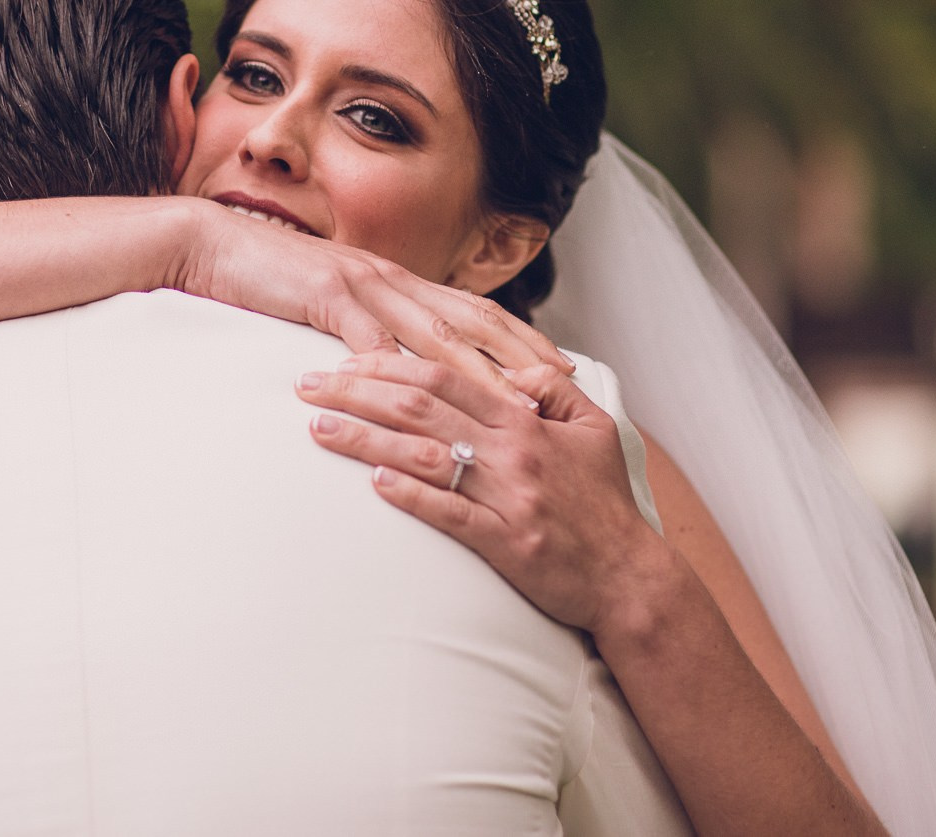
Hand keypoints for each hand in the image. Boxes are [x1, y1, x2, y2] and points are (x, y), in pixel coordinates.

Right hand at [171, 198, 573, 377]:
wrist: (207, 243)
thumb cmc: (265, 279)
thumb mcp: (327, 303)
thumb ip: (364, 326)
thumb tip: (394, 364)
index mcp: (395, 281)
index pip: (472, 311)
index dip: (520, 339)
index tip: (559, 370)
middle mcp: (389, 278)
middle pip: (470, 319)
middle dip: (521, 354)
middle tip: (562, 387)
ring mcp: (359, 283)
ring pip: (432, 333)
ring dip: (477, 371)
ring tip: (513, 404)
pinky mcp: (323, 294)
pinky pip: (366, 337)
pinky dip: (395, 368)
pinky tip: (419, 398)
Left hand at [295, 353, 667, 634]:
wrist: (628, 577)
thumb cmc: (604, 503)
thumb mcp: (593, 429)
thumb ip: (553, 389)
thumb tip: (514, 367)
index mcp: (524, 420)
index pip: (444, 377)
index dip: (389, 364)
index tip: (344, 359)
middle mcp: (512, 452)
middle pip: (421, 407)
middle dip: (357, 391)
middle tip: (307, 385)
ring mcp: (508, 497)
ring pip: (425, 456)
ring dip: (365, 440)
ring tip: (318, 429)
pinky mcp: (506, 543)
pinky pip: (452, 514)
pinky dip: (412, 497)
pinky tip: (374, 484)